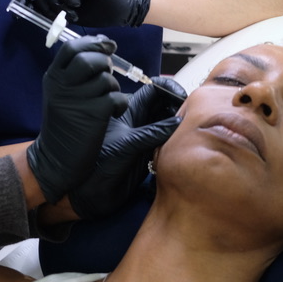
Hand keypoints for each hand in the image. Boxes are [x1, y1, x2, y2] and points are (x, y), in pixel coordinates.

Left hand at [17, 0, 150, 27]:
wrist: (124, 8)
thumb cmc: (98, 10)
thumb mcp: (66, 13)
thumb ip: (49, 9)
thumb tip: (27, 10)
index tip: (18, 14)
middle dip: (45, 8)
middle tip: (62, 18)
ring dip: (57, 6)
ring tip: (72, 13)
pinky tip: (77, 4)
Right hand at [26, 36, 129, 203]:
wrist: (55, 158)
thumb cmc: (63, 123)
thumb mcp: (60, 93)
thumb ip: (74, 72)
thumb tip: (102, 47)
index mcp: (53, 77)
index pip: (71, 47)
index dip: (93, 42)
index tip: (107, 45)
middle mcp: (62, 86)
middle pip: (89, 59)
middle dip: (105, 62)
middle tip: (108, 73)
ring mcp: (77, 100)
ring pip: (106, 79)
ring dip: (113, 87)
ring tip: (108, 99)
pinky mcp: (93, 115)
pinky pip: (116, 98)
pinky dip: (120, 104)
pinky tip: (113, 112)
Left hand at [68, 77, 185, 219]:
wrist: (90, 193)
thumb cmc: (100, 165)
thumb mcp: (127, 145)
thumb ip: (151, 133)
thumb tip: (178, 121)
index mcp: (130, 111)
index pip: (154, 90)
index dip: (169, 88)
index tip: (183, 97)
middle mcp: (140, 121)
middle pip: (166, 104)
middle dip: (180, 106)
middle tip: (192, 116)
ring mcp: (146, 137)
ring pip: (169, 123)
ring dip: (181, 124)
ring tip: (191, 130)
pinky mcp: (150, 154)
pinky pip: (169, 141)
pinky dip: (178, 140)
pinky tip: (185, 145)